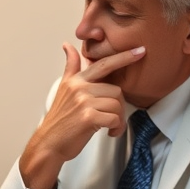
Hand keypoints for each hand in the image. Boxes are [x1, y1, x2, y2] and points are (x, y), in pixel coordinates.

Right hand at [19, 42, 145, 188]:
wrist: (49, 143)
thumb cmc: (60, 119)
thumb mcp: (63, 88)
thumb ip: (70, 67)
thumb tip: (67, 45)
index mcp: (75, 80)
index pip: (103, 64)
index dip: (123, 57)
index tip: (140, 51)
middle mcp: (79, 88)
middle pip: (116, 90)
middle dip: (119, 106)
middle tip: (114, 117)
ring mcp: (83, 102)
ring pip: (117, 104)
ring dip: (119, 118)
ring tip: (110, 126)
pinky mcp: (88, 117)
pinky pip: (115, 118)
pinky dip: (116, 128)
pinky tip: (109, 132)